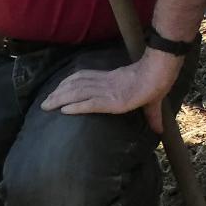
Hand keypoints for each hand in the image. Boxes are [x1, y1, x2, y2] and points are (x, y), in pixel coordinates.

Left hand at [42, 49, 180, 133]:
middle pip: (75, 86)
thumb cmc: (158, 83)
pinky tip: (64, 111)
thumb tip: (160, 130)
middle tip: (44, 103)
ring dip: (60, 100)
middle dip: (57, 94)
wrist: (160, 75)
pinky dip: (75, 107)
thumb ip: (152, 116)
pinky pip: (90, 104)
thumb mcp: (151, 101)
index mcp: (111, 80)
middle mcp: (105, 85)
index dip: (67, 83)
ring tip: (46, 106)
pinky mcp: (112, 102)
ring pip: (77, 94)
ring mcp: (107, 92)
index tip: (56, 89)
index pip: (83, 78)